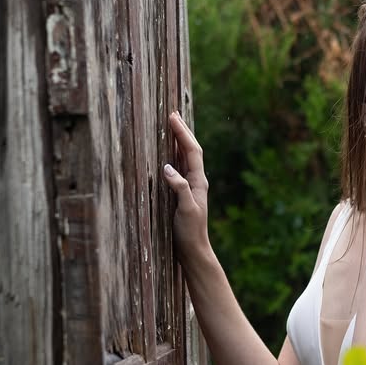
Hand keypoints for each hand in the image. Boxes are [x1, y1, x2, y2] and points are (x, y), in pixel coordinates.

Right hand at [162, 110, 211, 266]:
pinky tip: (167, 154)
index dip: (182, 133)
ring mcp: (190, 187)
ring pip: (185, 158)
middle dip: (182, 132)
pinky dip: (173, 156)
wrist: (194, 250)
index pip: (191, 151)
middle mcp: (196, 181)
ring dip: (178, 141)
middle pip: (190, 150)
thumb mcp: (186, 210)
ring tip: (171, 127)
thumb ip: (180, 188)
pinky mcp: (183, 194)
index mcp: (199, 182)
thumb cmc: (190, 232)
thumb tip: (167, 168)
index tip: (172, 117)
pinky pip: (179, 168)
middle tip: (172, 114)